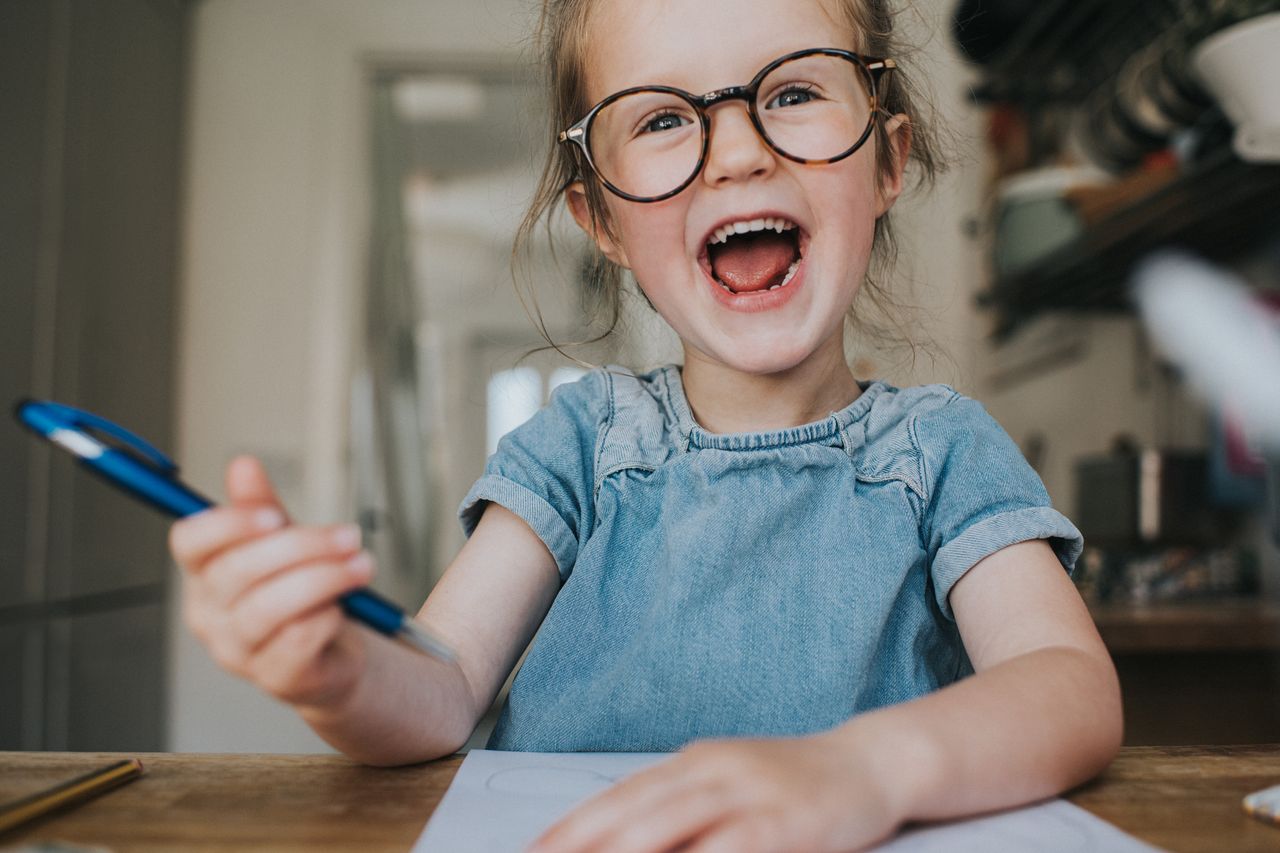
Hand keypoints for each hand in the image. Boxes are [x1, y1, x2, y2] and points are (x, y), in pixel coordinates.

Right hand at [170, 455, 372, 709]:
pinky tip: (343, 607)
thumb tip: (242, 465)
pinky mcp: (275, 678)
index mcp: (204, 573)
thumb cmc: (303, 595)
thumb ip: (262, 508)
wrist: (336, 654)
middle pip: (237, 571)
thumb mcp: (283, 544)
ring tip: (362, 565)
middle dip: (301, 546)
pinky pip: (297, 641)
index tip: (275, 515)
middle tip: (349, 535)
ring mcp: (238, 651)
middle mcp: (210, 615)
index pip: (190, 543)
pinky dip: (326, 617)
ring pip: (268, 608)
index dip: (227, 525)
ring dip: (324, 579)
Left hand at [530, 732, 902, 852]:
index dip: (570, 829)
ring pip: (668, 826)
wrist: (872, 762)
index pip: (616, 799)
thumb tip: (625, 841)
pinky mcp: (786, 820)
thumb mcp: (731, 788)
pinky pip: (732, 846)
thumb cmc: (794, 785)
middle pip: (630, 813)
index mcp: (692, 764)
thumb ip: (682, 814)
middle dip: (580, 846)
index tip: (534, 852)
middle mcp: (711, 771)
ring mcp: (748, 791)